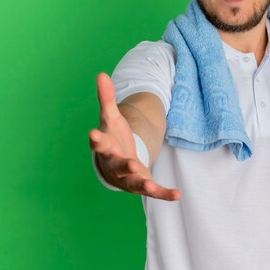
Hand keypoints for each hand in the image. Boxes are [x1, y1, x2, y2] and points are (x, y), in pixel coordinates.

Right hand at [89, 73, 180, 200]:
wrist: (115, 165)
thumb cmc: (113, 138)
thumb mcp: (111, 117)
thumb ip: (106, 98)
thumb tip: (101, 74)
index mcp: (107, 147)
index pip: (100, 142)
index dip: (96, 139)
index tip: (93, 134)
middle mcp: (115, 164)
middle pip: (117, 165)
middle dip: (123, 165)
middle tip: (129, 163)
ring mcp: (128, 177)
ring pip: (134, 182)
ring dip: (142, 184)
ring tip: (150, 186)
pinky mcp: (142, 184)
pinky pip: (154, 191)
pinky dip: (164, 194)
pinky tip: (177, 195)